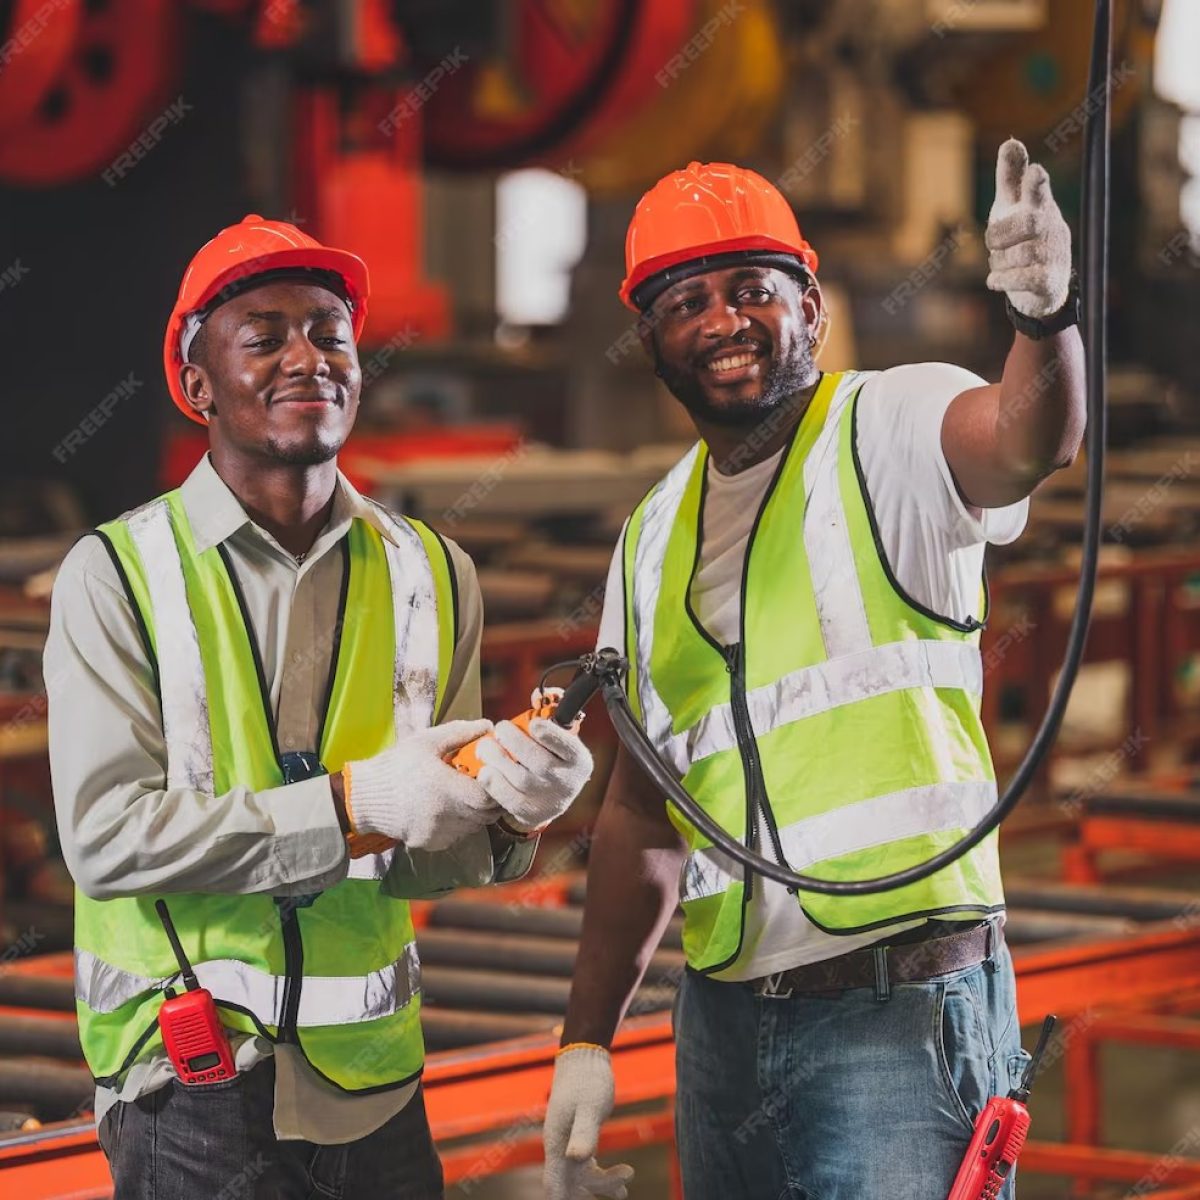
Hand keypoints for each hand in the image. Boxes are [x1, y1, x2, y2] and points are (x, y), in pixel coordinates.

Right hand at [344, 720, 499, 852]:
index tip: (493, 777)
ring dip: (475, 813)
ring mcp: (437, 833)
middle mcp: (444, 815)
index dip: (495, 788)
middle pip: (485, 815)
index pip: (487, 797)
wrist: (365, 797)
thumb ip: (460, 733)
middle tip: (483, 786)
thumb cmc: (397, 765)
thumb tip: (488, 726)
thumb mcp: (426, 741)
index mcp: (445, 788)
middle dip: (489, 801)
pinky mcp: (429, 844)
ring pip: (473, 827)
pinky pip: (456, 836)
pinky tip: (446, 809)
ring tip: (464, 796)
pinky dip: (459, 824)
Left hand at [476, 712, 592, 830]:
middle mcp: (567, 781)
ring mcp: (548, 799)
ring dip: (498, 759)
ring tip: (485, 747)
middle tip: (500, 728)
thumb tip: (537, 695)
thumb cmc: (551, 756)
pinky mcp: (529, 812)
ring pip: (520, 778)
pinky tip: (486, 770)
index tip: (534, 724)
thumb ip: (549, 711)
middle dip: (515, 742)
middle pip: (540, 762)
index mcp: (578, 759)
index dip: (551, 735)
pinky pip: (507, 797)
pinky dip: (494, 782)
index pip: (568, 747)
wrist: (550, 797)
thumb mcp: (558, 735)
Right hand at [543, 1046, 633, 1199]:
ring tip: (624, 1191)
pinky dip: (602, 1175)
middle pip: (570, 1185)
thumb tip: (576, 1159)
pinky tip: (623, 1177)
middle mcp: (559, 1147)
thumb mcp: (590, 1106)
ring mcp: (568, 1143)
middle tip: (621, 1190)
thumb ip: (584, 1133)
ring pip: (580, 1177)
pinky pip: (587, 1167)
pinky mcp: (579, 1138)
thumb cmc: (587, 1080)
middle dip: (591, 1193)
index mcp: (557, 1142)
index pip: (554, 1183)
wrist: (586, 1058)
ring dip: (601, 1186)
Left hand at [986, 138, 1071, 318]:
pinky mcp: (1050, 280)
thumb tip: (1010, 141)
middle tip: (992, 244)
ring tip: (1000, 263)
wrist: (1039, 286)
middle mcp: (1052, 226)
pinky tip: (996, 280)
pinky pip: (1022, 278)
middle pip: (1026, 223)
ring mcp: (1054, 253)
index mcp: (1040, 205)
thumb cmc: (1021, 237)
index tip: (1036, 171)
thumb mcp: (1011, 206)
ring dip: (997, 262)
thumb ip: (1010, 177)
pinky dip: (1001, 280)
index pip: (1039, 190)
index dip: (1035, 182)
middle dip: (999, 235)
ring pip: (1017, 254)